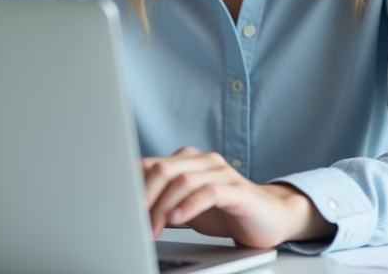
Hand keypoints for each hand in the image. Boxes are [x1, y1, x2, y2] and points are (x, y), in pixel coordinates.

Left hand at [141, 147, 333, 248]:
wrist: (270, 218)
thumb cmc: (225, 212)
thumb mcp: (186, 207)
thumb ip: (163, 202)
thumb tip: (128, 211)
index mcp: (187, 161)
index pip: (151, 165)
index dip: (131, 185)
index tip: (117, 207)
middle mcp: (203, 161)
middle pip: (163, 169)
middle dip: (143, 196)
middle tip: (132, 219)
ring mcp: (222, 173)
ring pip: (183, 180)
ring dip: (163, 206)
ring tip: (153, 227)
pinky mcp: (237, 191)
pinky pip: (209, 192)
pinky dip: (189, 205)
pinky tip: (177, 219)